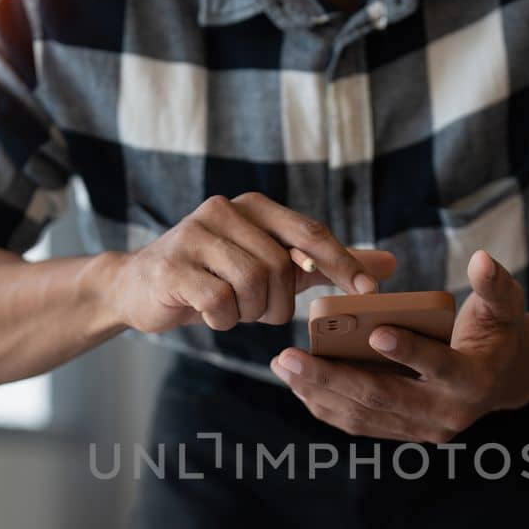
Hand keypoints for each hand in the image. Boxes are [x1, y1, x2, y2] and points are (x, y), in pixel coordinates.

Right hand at [105, 193, 395, 332]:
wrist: (139, 287)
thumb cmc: (215, 276)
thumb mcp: (272, 266)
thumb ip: (324, 264)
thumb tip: (389, 265)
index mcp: (254, 207)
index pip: (310, 232)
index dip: (342, 264)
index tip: (368, 294)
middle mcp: (224, 211)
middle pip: (280, 266)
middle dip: (279, 303)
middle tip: (262, 312)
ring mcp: (194, 235)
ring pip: (251, 284)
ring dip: (250, 311)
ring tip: (235, 311)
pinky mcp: (171, 266)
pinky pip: (219, 303)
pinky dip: (223, 320)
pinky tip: (213, 316)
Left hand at [271, 250, 528, 442]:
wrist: (500, 378)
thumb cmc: (498, 331)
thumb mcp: (505, 305)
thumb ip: (495, 284)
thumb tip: (481, 261)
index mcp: (473, 381)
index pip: (439, 367)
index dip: (409, 352)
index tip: (374, 332)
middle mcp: (445, 414)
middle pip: (382, 398)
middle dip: (331, 378)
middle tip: (290, 356)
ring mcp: (420, 429)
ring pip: (363, 415)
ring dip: (318, 392)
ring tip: (283, 365)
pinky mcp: (401, 432)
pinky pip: (358, 423)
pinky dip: (325, 405)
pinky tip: (296, 383)